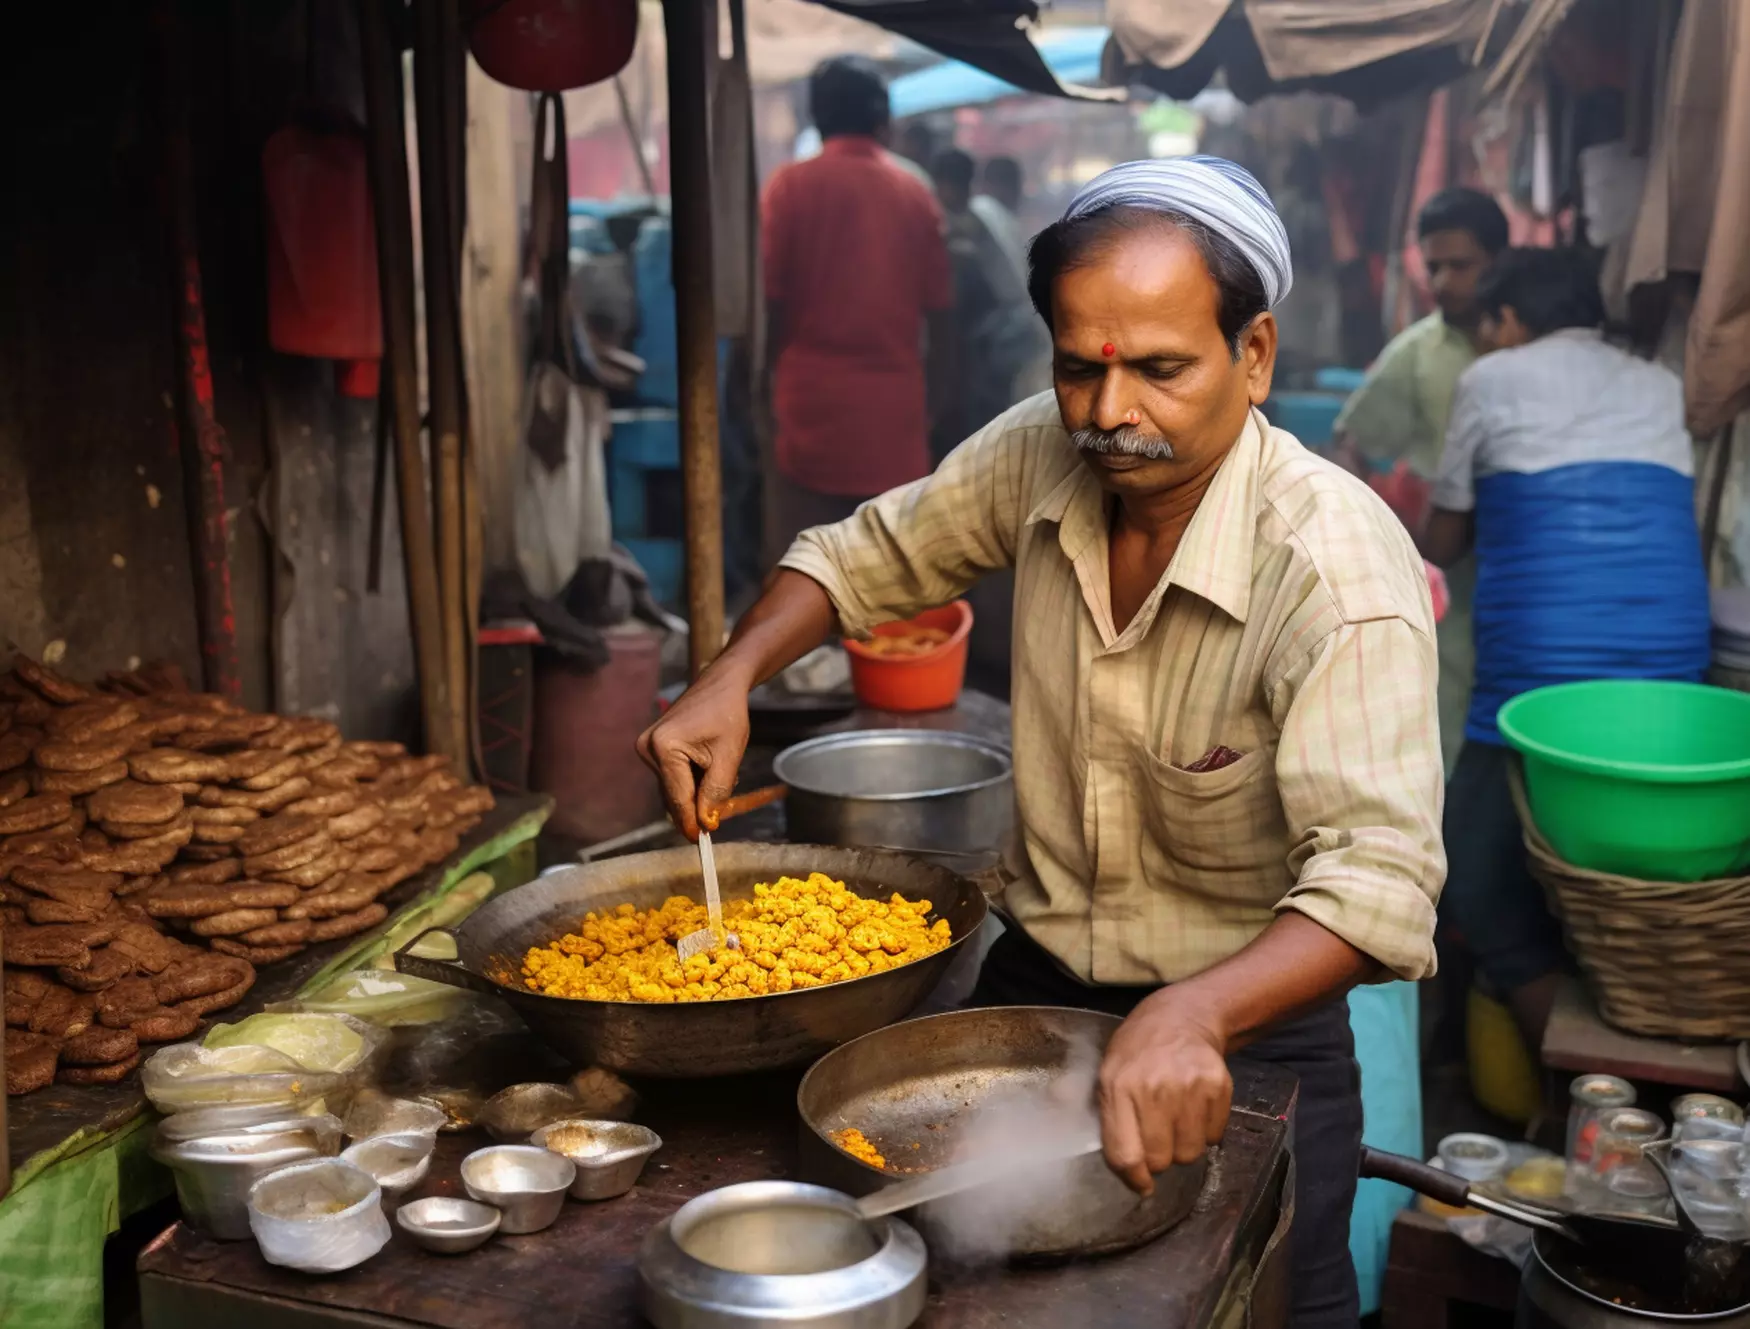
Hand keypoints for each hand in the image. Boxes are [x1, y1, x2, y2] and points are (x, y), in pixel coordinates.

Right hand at [635, 661, 754, 840]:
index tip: (702, 841)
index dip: (691, 821)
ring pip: (673, 788)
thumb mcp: (728, 756)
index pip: (678, 796)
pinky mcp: (651, 748)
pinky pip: (671, 776)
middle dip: (696, 805)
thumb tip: (706, 822)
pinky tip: (708, 767)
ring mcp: (646, 747)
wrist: (721, 685)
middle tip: (722, 812)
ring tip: (721, 773)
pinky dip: (690, 780)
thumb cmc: (728, 715)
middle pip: (673, 794)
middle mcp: (648, 748)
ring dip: (696, 792)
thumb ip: (716, 791)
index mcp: (664, 747)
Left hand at [1097, 988, 1231, 1195]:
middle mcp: (1152, 1088)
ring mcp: (1187, 1086)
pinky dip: (1206, 1131)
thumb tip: (1052, 1119)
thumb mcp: (1102, 1068)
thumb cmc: (1137, 1050)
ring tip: (1175, 1119)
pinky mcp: (1217, 1086)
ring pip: (1190, 1152)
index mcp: (1117, 1087)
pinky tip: (1194, 1108)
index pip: (1125, 1154)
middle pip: (1160, 1160)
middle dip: (1158, 1157)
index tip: (1140, 1183)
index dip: (1133, 1178)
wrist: (1181, 1017)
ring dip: (1183, 1145)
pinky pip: (1214, 1136)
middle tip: (1157, 1134)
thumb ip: (1077, 1097)